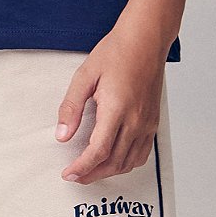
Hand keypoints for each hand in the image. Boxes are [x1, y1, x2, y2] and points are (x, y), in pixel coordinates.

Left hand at [55, 23, 164, 182]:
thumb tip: (62, 135)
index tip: (68, 174)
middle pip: (113, 162)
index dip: (81, 167)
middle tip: (75, 176)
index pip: (98, 151)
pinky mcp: (153, 121)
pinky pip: (142, 153)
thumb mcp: (84, 76)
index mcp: (117, 109)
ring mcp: (147, 122)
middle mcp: (135, 120)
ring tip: (91, 171)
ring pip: (129, 162)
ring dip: (109, 172)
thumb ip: (71, 108)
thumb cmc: (116, 52)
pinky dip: (127, 163)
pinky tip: (114, 160)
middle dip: (92, 174)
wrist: (146, 40)